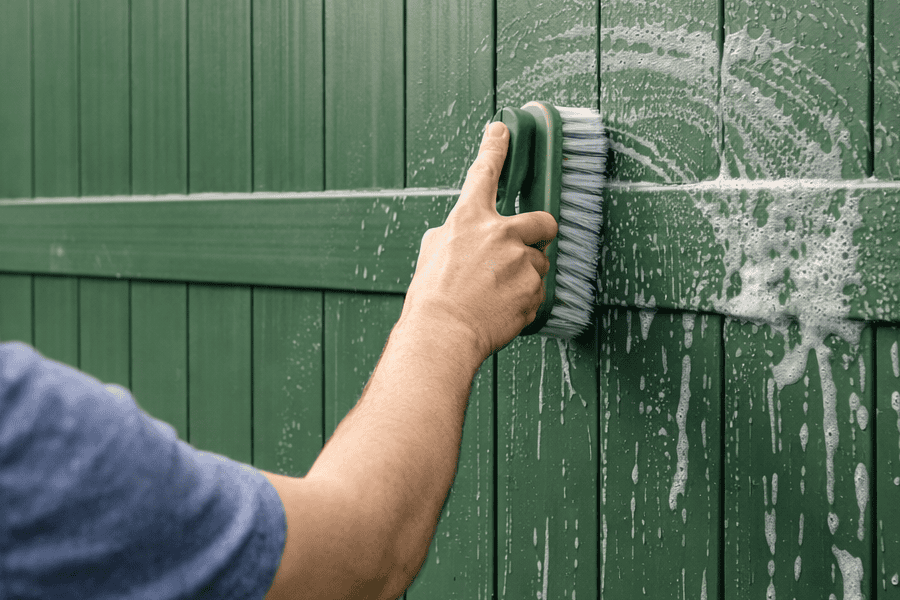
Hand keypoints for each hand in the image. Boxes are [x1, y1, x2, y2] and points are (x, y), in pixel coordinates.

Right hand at [402, 121, 558, 358]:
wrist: (444, 333)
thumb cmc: (432, 297)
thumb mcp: (431, 253)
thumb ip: (454, 234)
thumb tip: (461, 234)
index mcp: (469, 219)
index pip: (484, 172)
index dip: (494, 146)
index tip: (502, 130)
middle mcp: (500, 233)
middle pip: (543, 220)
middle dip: (542, 233)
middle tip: (526, 250)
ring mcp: (521, 260)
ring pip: (539, 263)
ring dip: (526, 276)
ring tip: (497, 296)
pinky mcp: (534, 288)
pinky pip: (539, 291)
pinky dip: (525, 301)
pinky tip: (502, 311)